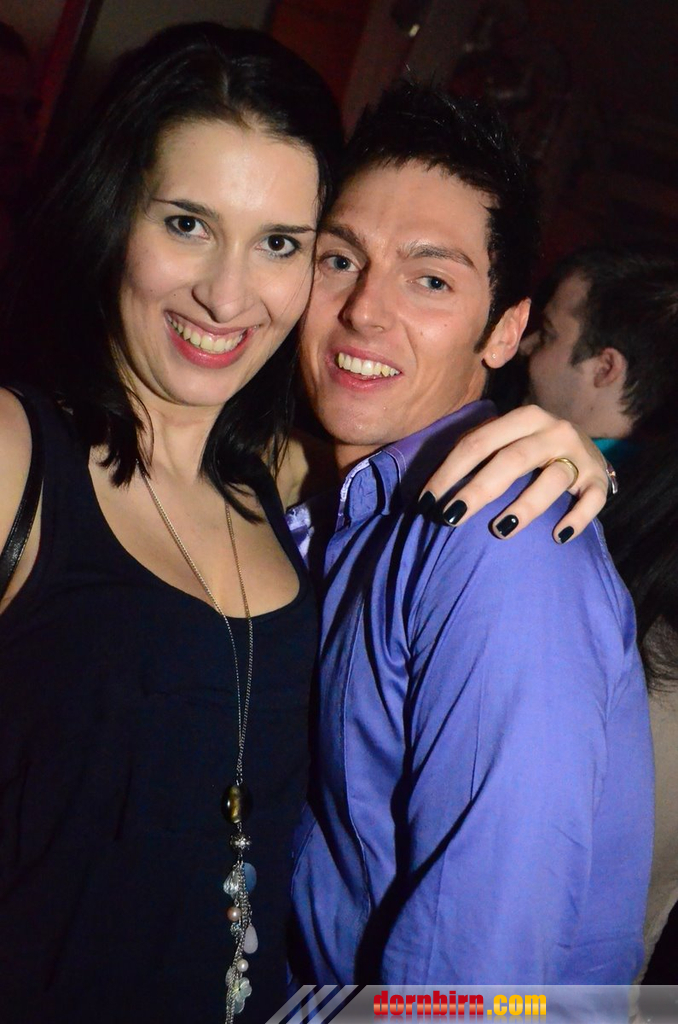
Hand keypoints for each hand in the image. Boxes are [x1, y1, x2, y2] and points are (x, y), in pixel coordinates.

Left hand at [420, 405, 609, 542]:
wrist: (586, 448)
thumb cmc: (531, 449)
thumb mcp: (508, 438)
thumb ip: (478, 451)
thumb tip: (433, 489)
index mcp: (524, 418)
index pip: (479, 442)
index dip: (450, 472)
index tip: (428, 502)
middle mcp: (553, 431)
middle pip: (512, 459)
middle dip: (478, 490)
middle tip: (451, 518)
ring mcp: (580, 455)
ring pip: (552, 480)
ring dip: (526, 506)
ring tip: (499, 530)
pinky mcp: (599, 480)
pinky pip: (592, 500)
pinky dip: (576, 518)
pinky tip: (558, 536)